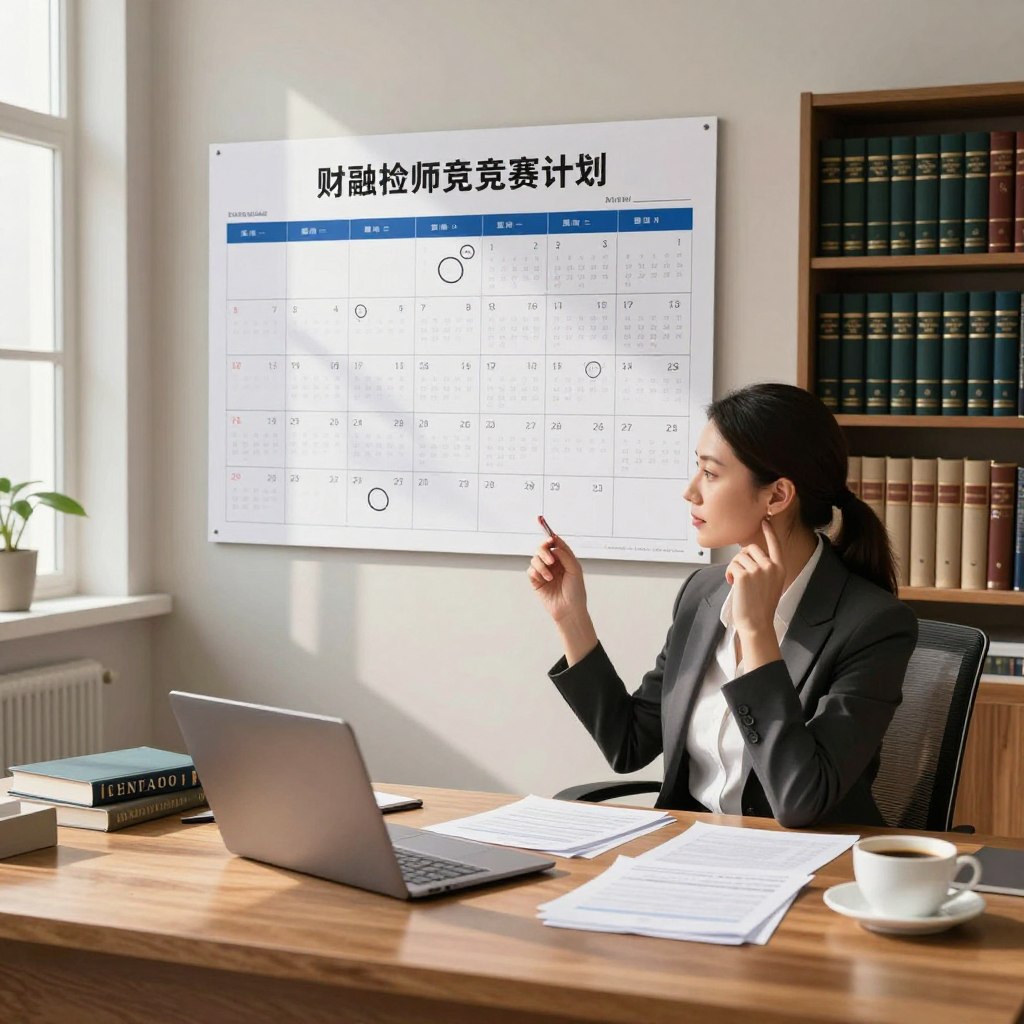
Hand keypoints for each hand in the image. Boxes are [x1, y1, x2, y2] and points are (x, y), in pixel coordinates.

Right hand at [527, 532, 586, 623]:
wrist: (569, 610)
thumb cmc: (576, 592)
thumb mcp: (575, 570)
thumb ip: (565, 555)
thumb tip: (553, 547)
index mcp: (564, 559)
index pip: (555, 544)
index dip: (551, 539)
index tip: (550, 539)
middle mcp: (553, 564)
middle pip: (542, 549)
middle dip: (544, 552)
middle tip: (550, 560)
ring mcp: (544, 572)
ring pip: (535, 559)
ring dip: (541, 566)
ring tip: (549, 577)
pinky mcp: (536, 581)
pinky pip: (531, 570)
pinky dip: (536, 572)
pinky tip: (544, 580)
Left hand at [725, 518, 785, 639]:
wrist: (757, 623)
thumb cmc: (760, 606)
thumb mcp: (770, 584)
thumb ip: (764, 568)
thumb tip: (748, 555)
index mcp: (780, 568)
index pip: (775, 545)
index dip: (769, 532)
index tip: (765, 521)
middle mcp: (771, 567)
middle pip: (751, 548)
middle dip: (741, 558)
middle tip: (739, 574)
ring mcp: (758, 570)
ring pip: (739, 557)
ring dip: (734, 567)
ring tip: (736, 582)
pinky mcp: (744, 575)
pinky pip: (732, 565)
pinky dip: (729, 574)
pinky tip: (732, 584)